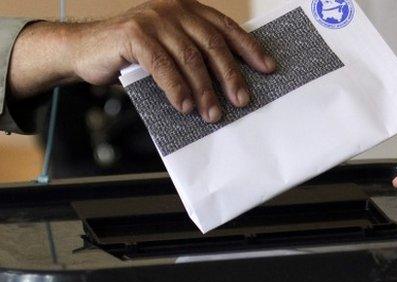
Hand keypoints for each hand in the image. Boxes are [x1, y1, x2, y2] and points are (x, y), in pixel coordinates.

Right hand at [9, 0, 275, 122]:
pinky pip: (162, 64)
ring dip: (205, 88)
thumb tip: (229, 87)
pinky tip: (185, 106)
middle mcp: (174, 9)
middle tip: (242, 100)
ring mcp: (153, 19)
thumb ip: (194, 58)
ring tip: (212, 113)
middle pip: (212, 43)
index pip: (226, 28)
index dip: (250, 48)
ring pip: (189, 56)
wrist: (86, 50)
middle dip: (230, 75)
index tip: (269, 68)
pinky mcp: (133, 34)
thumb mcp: (169, 51)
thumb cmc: (134, 56)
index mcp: (188, 10)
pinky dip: (176, 88)